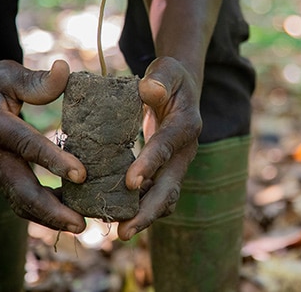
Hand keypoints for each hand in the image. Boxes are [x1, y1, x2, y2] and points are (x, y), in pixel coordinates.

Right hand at [0, 59, 86, 232]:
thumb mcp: (7, 73)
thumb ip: (37, 80)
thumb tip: (66, 70)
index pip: (27, 147)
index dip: (54, 161)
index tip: (82, 174)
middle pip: (21, 191)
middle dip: (51, 211)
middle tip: (81, 223)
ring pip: (20, 203)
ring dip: (49, 218)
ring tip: (81, 226)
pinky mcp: (1, 177)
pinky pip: (21, 201)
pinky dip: (44, 212)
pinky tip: (70, 215)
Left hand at [118, 57, 201, 239]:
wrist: (180, 89)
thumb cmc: (169, 77)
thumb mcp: (167, 69)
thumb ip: (160, 78)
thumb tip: (149, 89)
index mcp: (186, 125)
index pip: (168, 146)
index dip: (151, 164)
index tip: (130, 182)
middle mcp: (185, 151)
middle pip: (170, 186)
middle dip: (149, 211)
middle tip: (124, 231)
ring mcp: (177, 165)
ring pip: (164, 197)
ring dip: (144, 216)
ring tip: (118, 232)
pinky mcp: (166, 171)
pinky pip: (154, 194)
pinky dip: (138, 207)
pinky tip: (114, 216)